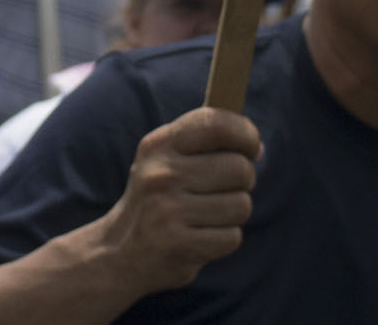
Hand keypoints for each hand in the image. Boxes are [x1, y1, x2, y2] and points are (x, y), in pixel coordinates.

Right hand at [91, 107, 259, 295]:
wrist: (120, 253)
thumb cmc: (157, 200)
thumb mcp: (166, 160)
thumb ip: (206, 144)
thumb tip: (257, 147)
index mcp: (158, 145)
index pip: (215, 123)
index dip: (245, 133)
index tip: (253, 147)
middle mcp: (161, 174)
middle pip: (239, 168)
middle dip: (244, 181)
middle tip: (226, 188)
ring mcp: (167, 211)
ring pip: (240, 205)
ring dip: (234, 213)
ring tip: (209, 216)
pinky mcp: (178, 246)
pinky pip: (231, 237)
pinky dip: (224, 239)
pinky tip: (202, 238)